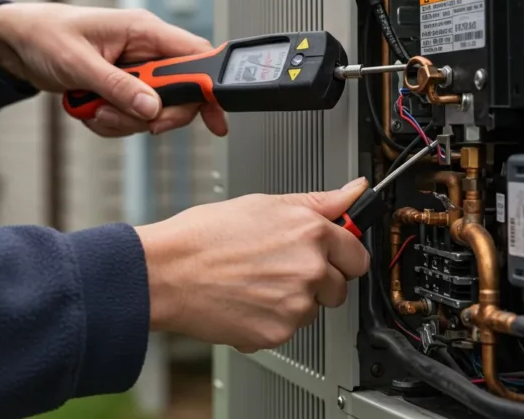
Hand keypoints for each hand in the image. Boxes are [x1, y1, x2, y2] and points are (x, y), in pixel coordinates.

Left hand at [0, 3, 227, 136]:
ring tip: (94, 110)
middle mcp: (145, 51)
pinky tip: (90, 111)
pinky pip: (133, 116)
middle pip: (178, 93)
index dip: (210, 88)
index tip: (215, 118)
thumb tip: (152, 108)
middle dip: (152, 114)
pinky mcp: (122, 88)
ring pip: (153, 110)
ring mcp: (135, 72)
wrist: (16, 45)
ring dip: (125, 121)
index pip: (195, 57)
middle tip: (127, 118)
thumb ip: (119, 87)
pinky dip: (112, 123)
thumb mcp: (79, 63)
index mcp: (143, 31)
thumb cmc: (44, 35)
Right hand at [135, 178, 371, 351]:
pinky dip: (270, 320)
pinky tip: (246, 301)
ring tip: (256, 282)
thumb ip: (319, 202)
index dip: (341, 255)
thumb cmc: (204, 236)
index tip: (330, 256)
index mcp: (311, 232)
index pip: (357, 255)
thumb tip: (354, 191)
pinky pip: (287, 329)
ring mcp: (295, 304)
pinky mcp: (278, 332)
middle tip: (280, 268)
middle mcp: (310, 269)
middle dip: (318, 281)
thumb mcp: (264, 205)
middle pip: (339, 287)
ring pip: (312, 309)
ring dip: (293, 301)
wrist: (166, 273)